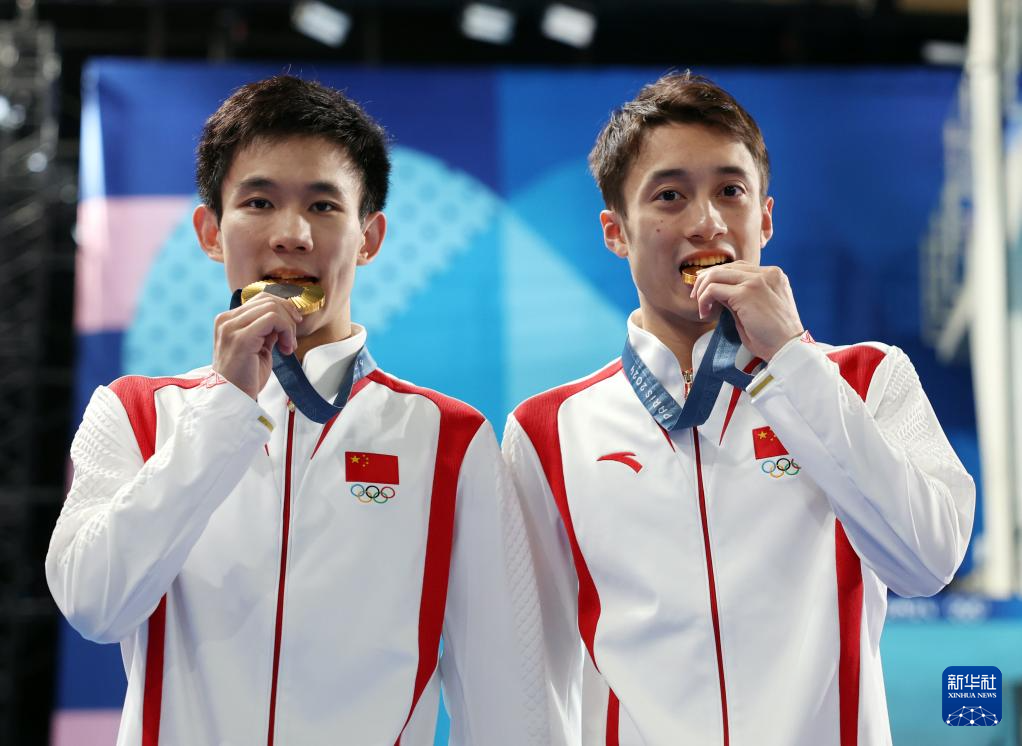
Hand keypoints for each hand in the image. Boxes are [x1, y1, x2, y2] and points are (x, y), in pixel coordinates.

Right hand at [212, 294, 302, 398]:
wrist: (234, 399)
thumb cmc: (246, 378)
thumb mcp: (258, 347)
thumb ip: (266, 331)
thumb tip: (284, 317)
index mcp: (227, 321)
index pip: (260, 299)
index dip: (283, 308)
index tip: (293, 326)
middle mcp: (226, 320)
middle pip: (267, 300)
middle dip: (288, 317)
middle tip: (291, 340)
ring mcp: (231, 328)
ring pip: (272, 307)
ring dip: (288, 326)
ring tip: (288, 346)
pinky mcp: (241, 338)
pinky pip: (272, 319)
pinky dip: (286, 330)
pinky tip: (285, 348)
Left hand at [689, 261, 803, 360]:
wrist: (788, 348)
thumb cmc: (773, 336)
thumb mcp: (757, 309)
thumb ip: (740, 296)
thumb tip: (716, 290)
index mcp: (773, 275)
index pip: (738, 267)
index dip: (718, 276)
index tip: (706, 290)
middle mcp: (766, 273)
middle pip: (725, 267)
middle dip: (705, 281)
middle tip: (696, 297)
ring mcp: (756, 281)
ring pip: (716, 275)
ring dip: (702, 290)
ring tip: (701, 307)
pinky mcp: (745, 293)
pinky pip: (713, 289)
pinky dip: (704, 299)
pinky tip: (705, 312)